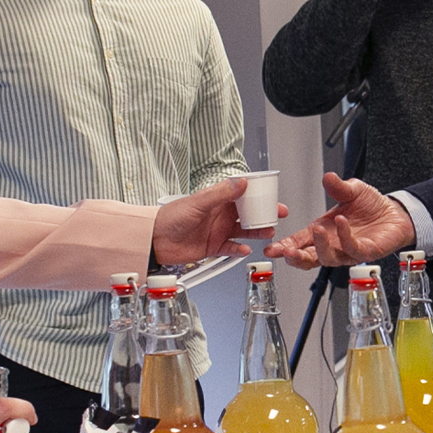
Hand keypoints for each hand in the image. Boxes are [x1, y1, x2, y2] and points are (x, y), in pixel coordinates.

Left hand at [152, 178, 281, 265]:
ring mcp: (218, 231)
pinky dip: (239, 249)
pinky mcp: (213, 247)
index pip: (243, 194)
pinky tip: (244, 249)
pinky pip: (231, 248)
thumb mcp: (198, 202)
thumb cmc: (171, 217)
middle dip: (264, 214)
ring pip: (244, 231)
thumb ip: (221, 194)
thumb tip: (242, 183)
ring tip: (267, 233)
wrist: (155, 239)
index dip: (258, 194)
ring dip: (256, 232)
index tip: (272, 196)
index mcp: (217, 200)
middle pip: (248, 213)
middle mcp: (220, 215)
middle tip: (277, 215)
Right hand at [264, 173, 413, 268]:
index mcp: (324, 230)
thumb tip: (327, 177)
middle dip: (295, 257)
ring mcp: (348, 251)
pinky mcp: (365, 252)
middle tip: (286, 250)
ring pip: (328, 258)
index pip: (300, 242)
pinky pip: (352, 249)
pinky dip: (344, 237)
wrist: (395, 213)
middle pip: (309, 259)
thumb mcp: (352, 190)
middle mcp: (333, 244)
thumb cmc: (371, 206)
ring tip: (317, 229)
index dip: (285, 247)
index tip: (272, 249)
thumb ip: (338, 187)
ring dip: (320, 246)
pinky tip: (341, 222)